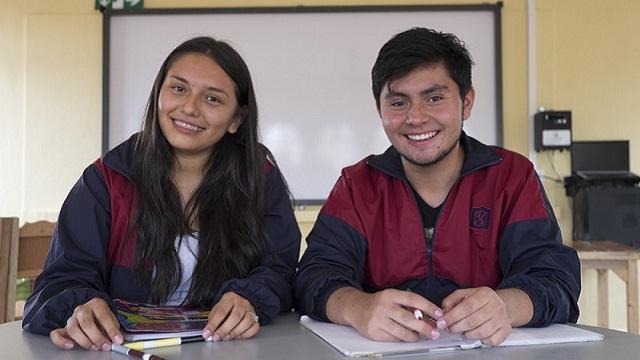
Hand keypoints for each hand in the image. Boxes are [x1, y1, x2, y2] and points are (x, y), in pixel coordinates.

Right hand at [49, 297, 122, 350]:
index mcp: (96, 304)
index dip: (111, 329)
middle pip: (86, 322)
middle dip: (97, 337)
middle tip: (106, 346)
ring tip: (94, 348)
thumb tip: (117, 340)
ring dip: (84, 341)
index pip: (103, 316)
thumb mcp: (111, 319)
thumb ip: (113, 328)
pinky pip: (56, 334)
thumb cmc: (102, 318)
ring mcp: (71, 318)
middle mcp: (82, 309)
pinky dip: (62, 341)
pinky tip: (70, 346)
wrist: (91, 313)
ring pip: (73, 329)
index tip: (117, 340)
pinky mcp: (63, 328)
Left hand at [203, 292, 258, 340]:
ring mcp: (250, 310)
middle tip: (217, 337)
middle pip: (235, 316)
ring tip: (226, 338)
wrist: (238, 303)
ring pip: (246, 322)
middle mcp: (242, 302)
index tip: (207, 333)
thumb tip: (209, 333)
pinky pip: (254, 327)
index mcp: (230, 298)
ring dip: (235, 332)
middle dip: (224, 329)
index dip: (213, 324)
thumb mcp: (216, 310)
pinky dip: (246, 334)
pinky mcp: (256, 318)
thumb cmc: (226, 308)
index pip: (222, 311)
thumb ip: (213, 320)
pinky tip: (238, 336)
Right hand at [327, 287, 442, 341]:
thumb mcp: (392, 298)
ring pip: (401, 332)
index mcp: (390, 295)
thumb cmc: (379, 303)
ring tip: (418, 336)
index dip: (428, 306)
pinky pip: (393, 338)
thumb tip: (429, 317)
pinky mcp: (373, 332)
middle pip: (408, 318)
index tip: (439, 314)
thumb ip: (408, 305)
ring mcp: (377, 319)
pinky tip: (402, 336)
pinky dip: (400, 339)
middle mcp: (383, 306)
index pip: (413, 299)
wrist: (355, 308)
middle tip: (434, 332)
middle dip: (424, 327)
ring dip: (413, 336)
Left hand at [438, 287, 511, 345]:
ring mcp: (502, 319)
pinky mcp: (506, 330)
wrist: (502, 304)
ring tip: (463, 331)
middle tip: (450, 329)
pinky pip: (491, 340)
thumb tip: (444, 313)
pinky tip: (477, 334)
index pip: (466, 307)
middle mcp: (496, 305)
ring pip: (482, 332)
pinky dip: (481, 340)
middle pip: (473, 321)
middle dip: (457, 327)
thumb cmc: (480, 300)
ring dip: (468, 334)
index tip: (442, 323)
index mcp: (484, 294)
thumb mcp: (464, 294)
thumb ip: (451, 301)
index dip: (452, 316)